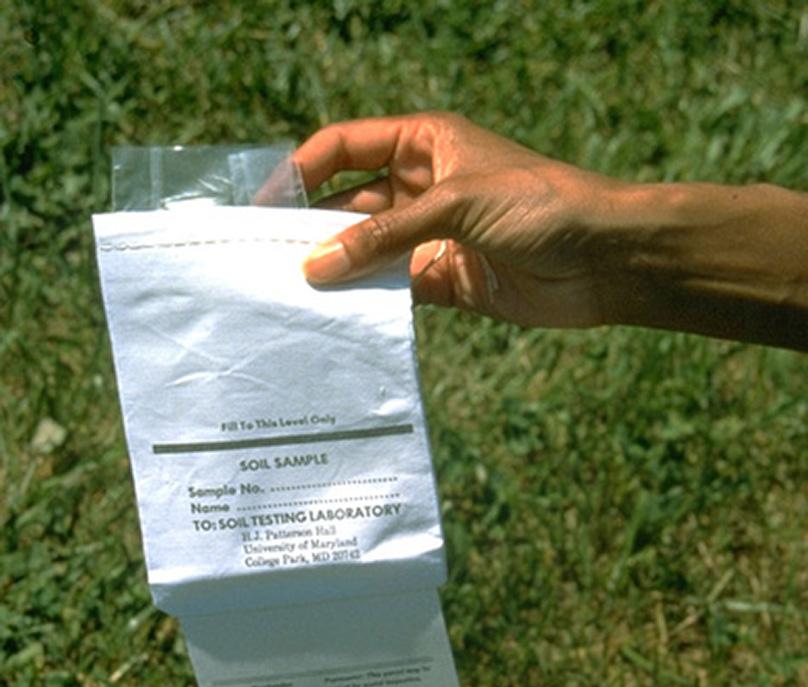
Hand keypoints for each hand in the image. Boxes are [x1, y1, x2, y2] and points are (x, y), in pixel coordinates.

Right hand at [293, 111, 623, 328]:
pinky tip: (338, 318)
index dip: (302, 173)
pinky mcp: (448, 283)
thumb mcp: (456, 206)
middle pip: (350, 205)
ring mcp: (434, 237)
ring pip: (369, 254)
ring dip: (338, 272)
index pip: (344, 148)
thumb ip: (384, 238)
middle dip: (312, 230)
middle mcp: (424, 187)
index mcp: (425, 143)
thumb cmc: (541, 206)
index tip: (264, 208)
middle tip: (266, 262)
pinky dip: (370, 304)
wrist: (604, 259)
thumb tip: (316, 267)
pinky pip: (395, 292)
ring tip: (291, 296)